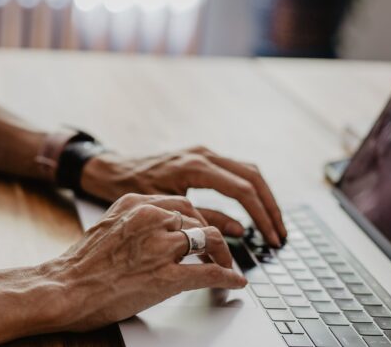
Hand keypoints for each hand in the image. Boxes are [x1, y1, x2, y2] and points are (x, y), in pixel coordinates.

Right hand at [48, 194, 246, 331]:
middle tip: (217, 250)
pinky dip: (227, 277)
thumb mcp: (107, 226)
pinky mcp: (166, 275)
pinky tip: (234, 281)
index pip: (180, 204)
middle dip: (211, 236)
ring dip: (223, 254)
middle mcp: (151, 218)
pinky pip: (209, 272)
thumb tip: (157, 230)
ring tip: (226, 264)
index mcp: (136, 203)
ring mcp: (160, 246)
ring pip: (210, 239)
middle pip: (198, 219)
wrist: (66, 288)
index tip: (201, 230)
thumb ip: (134, 222)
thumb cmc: (81, 264)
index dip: (196, 219)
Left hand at [80, 146, 287, 246]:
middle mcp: (203, 154)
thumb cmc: (130, 190)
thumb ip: (202, 219)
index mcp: (194, 166)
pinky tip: (255, 208)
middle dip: (270, 207)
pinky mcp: (201, 157)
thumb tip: (238, 230)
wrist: (110, 170)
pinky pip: (235, 170)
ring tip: (273, 224)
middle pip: (253, 176)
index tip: (271, 237)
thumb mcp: (166, 209)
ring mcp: (203, 153)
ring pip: (248, 170)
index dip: (261, 216)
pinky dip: (250, 189)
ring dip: (264, 197)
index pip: (242, 189)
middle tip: (280, 234)